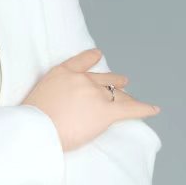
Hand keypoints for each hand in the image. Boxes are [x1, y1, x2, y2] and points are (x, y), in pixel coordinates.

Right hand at [22, 48, 160, 151]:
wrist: (36, 130)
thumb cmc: (31, 120)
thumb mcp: (35, 96)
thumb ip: (51, 94)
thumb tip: (60, 105)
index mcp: (62, 73)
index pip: (80, 62)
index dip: (91, 57)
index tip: (98, 55)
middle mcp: (81, 80)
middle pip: (103, 79)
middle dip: (113, 82)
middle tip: (121, 83)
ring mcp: (95, 94)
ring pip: (116, 94)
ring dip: (125, 96)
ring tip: (132, 99)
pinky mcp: (105, 111)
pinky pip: (130, 108)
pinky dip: (144, 109)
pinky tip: (154, 109)